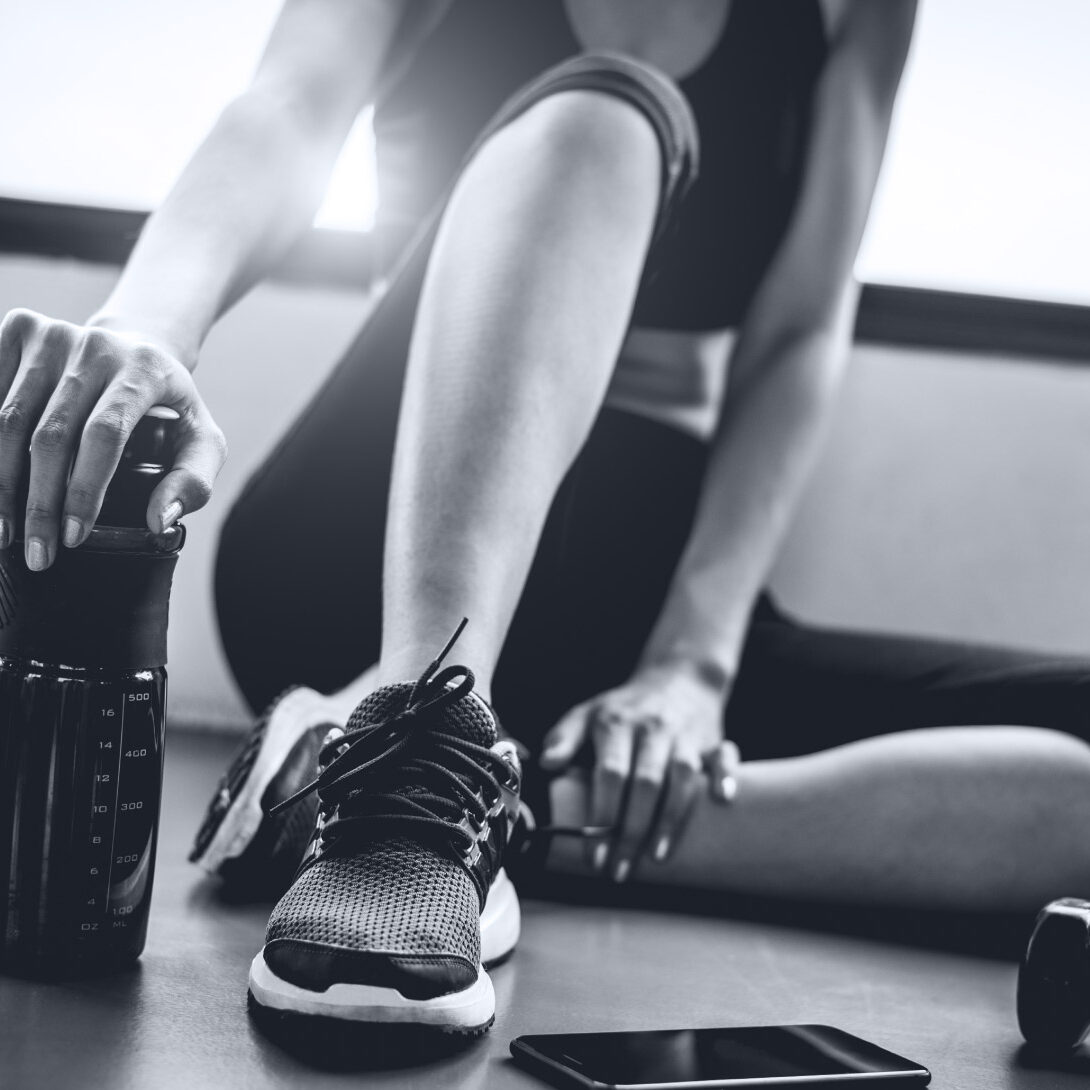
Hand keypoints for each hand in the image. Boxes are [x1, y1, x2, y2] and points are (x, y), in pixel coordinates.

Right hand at [0, 309, 225, 567]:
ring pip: (8, 418)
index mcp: (144, 370)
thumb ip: (193, 482)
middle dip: (40, 502)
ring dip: (2, 483)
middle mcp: (96, 346)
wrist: (137, 348)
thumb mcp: (200, 441)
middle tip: (38, 554)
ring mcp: (52, 334)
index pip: (105, 433)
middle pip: (52, 434)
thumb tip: (159, 520)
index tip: (74, 537)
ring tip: (6, 534)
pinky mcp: (18, 329)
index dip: (85, 488)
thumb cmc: (169, 407)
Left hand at [539, 660, 739, 881]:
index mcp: (616, 724)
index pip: (610, 773)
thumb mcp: (588, 712)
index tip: (594, 853)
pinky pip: (724, 756)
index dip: (602, 815)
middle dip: (632, 831)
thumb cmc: (626, 707)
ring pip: (682, 777)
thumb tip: (547, 764)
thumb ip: (563, 737)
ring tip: (656, 856)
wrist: (678, 676)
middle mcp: (652, 728)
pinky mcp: (713, 739)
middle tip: (620, 869)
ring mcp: (685, 734)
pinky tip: (722, 801)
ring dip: (672, 819)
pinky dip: (725, 776)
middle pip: (645, 783)